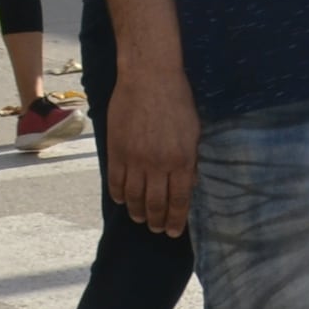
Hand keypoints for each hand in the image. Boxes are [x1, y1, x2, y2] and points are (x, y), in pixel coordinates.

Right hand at [108, 55, 201, 236]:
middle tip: (157, 229)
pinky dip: (118, 195)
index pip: (179, 202)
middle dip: (157, 221)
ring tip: (140, 218)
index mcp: (182, 161)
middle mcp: (158, 165)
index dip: (176, 220)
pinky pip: (115, 182)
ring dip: (137, 212)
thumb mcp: (193, 131)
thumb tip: (189, 184)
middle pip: (155, 204)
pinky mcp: (116, 150)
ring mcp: (135, 159)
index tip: (174, 232)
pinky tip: (122, 200)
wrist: (149, 76)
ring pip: (133, 197)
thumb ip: (190, 159)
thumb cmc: (177, 99)